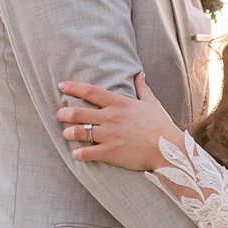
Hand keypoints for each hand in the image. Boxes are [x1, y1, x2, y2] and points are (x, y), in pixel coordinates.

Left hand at [57, 73, 181, 170]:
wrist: (168, 148)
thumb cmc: (160, 125)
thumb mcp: (152, 103)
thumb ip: (142, 88)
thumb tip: (140, 73)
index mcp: (119, 103)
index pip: (91, 91)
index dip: (73, 88)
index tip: (61, 86)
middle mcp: (111, 117)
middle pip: (79, 112)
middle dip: (65, 113)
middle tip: (60, 114)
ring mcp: (109, 135)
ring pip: (79, 132)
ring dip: (69, 133)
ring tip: (66, 134)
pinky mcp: (110, 152)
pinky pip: (87, 152)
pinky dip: (78, 154)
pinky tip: (75, 154)